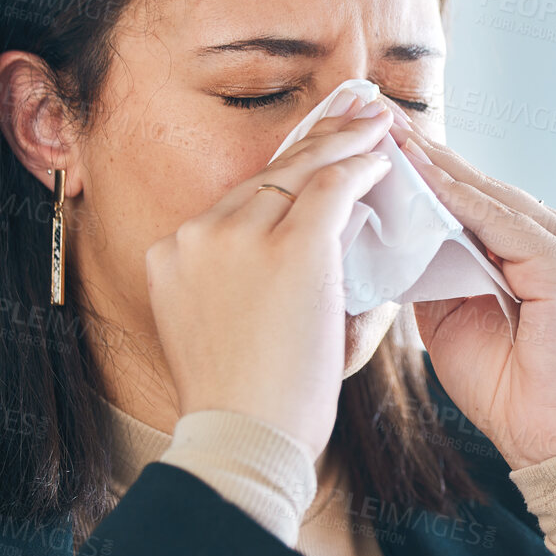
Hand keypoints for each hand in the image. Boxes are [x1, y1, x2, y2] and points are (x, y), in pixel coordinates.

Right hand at [144, 95, 396, 457]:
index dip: (282, 173)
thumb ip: (252, 285)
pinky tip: (382, 158)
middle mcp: (195, 236)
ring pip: (299, 173)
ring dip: (342, 143)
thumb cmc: (250, 406)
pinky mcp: (289, 248)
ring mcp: (238, 237)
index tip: (309, 153)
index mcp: (173, 256)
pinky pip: (331, 189)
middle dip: (314, 141)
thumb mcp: (228, 331)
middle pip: (265, 176)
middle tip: (352, 114)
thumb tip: (314, 254)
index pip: (239, 200)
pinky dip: (360, 168)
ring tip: (376, 123)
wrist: (245, 441)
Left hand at [385, 101, 555, 469]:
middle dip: (424, 153)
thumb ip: (435, 270)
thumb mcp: (455, 318)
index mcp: (545, 247)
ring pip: (488, 195)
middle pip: (482, 185)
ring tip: (383, 134)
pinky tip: (415, 176)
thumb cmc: (510, 392)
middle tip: (371, 114)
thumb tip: (389, 235)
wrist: (555, 446)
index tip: (374, 139)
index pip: (477, 196)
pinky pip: (499, 221)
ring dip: (433, 165)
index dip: (425, 168)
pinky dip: (454, 199)